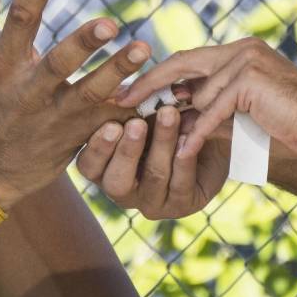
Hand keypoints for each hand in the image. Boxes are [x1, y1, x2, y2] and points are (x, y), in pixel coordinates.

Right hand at [0, 0, 148, 207]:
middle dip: (84, 43)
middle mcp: (29, 92)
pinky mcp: (78, 137)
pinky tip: (159, 89)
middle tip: (110, 23)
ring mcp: (55, 118)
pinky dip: (132, 108)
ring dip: (118, 72)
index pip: (18, 22)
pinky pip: (109, 121)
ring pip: (90, 95)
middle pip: (59, 64)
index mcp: (1, 66)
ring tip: (143, 49)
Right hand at [76, 105, 230, 218]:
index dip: (98, 148)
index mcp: (103, 167)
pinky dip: (184, 158)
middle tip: (137, 124)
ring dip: (161, 143)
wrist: (206, 133)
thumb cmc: (162, 115)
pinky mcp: (181, 204)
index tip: (113, 125)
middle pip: (116, 181)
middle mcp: (123, 190)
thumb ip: (130, 102)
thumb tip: (120, 92)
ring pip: (154, 177)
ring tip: (168, 114)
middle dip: (128, 151)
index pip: (89, 165)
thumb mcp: (143, 106)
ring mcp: (152, 201)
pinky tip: (188, 138)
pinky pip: (181, 184)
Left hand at [118, 39, 296, 158]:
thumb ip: (209, 111)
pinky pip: (214, 109)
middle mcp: (240, 50)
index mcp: (238, 52)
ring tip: (152, 137)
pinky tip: (183, 150)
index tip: (129, 92)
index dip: (156, 76)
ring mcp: (245, 60)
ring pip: (199, 93)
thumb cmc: (288, 126)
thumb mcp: (240, 116)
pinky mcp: (249, 79)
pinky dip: (198, 132)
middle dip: (148, 85)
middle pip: (182, 64)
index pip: (186, 60)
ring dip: (178, 119)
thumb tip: (171, 121)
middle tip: (119, 102)